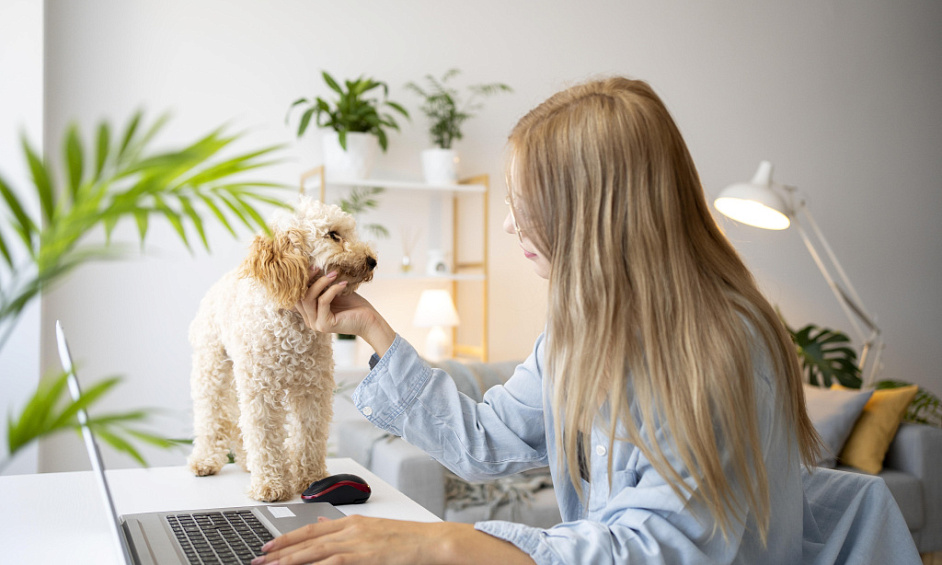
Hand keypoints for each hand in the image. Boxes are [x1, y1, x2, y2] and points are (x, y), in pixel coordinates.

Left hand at [252, 515, 534, 564]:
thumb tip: (323, 527)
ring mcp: (356, 543)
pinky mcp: (364, 555)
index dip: (286, 541)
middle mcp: (350, 529)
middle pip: (306, 542)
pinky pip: (331, 564)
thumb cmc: (408, 540)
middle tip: (257, 561)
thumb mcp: (373, 531)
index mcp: (352, 522)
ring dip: (289, 562)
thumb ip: (345, 530)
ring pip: (313, 553)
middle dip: (279, 553)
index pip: (310, 531)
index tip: (267, 549)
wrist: (433, 542)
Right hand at [296, 267, 394, 355]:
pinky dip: (332, 290)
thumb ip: (321, 285)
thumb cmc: (353, 305)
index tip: (312, 266)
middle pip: (300, 296)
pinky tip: (343, 284)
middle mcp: (310, 320)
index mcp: (309, 313)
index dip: (301, 280)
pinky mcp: (325, 324)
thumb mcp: (333, 292)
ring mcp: (316, 324)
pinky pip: (323, 301)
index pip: (297, 295)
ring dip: (321, 282)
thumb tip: (312, 266)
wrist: (369, 320)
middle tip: (318, 267)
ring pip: (309, 298)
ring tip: (334, 274)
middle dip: (308, 279)